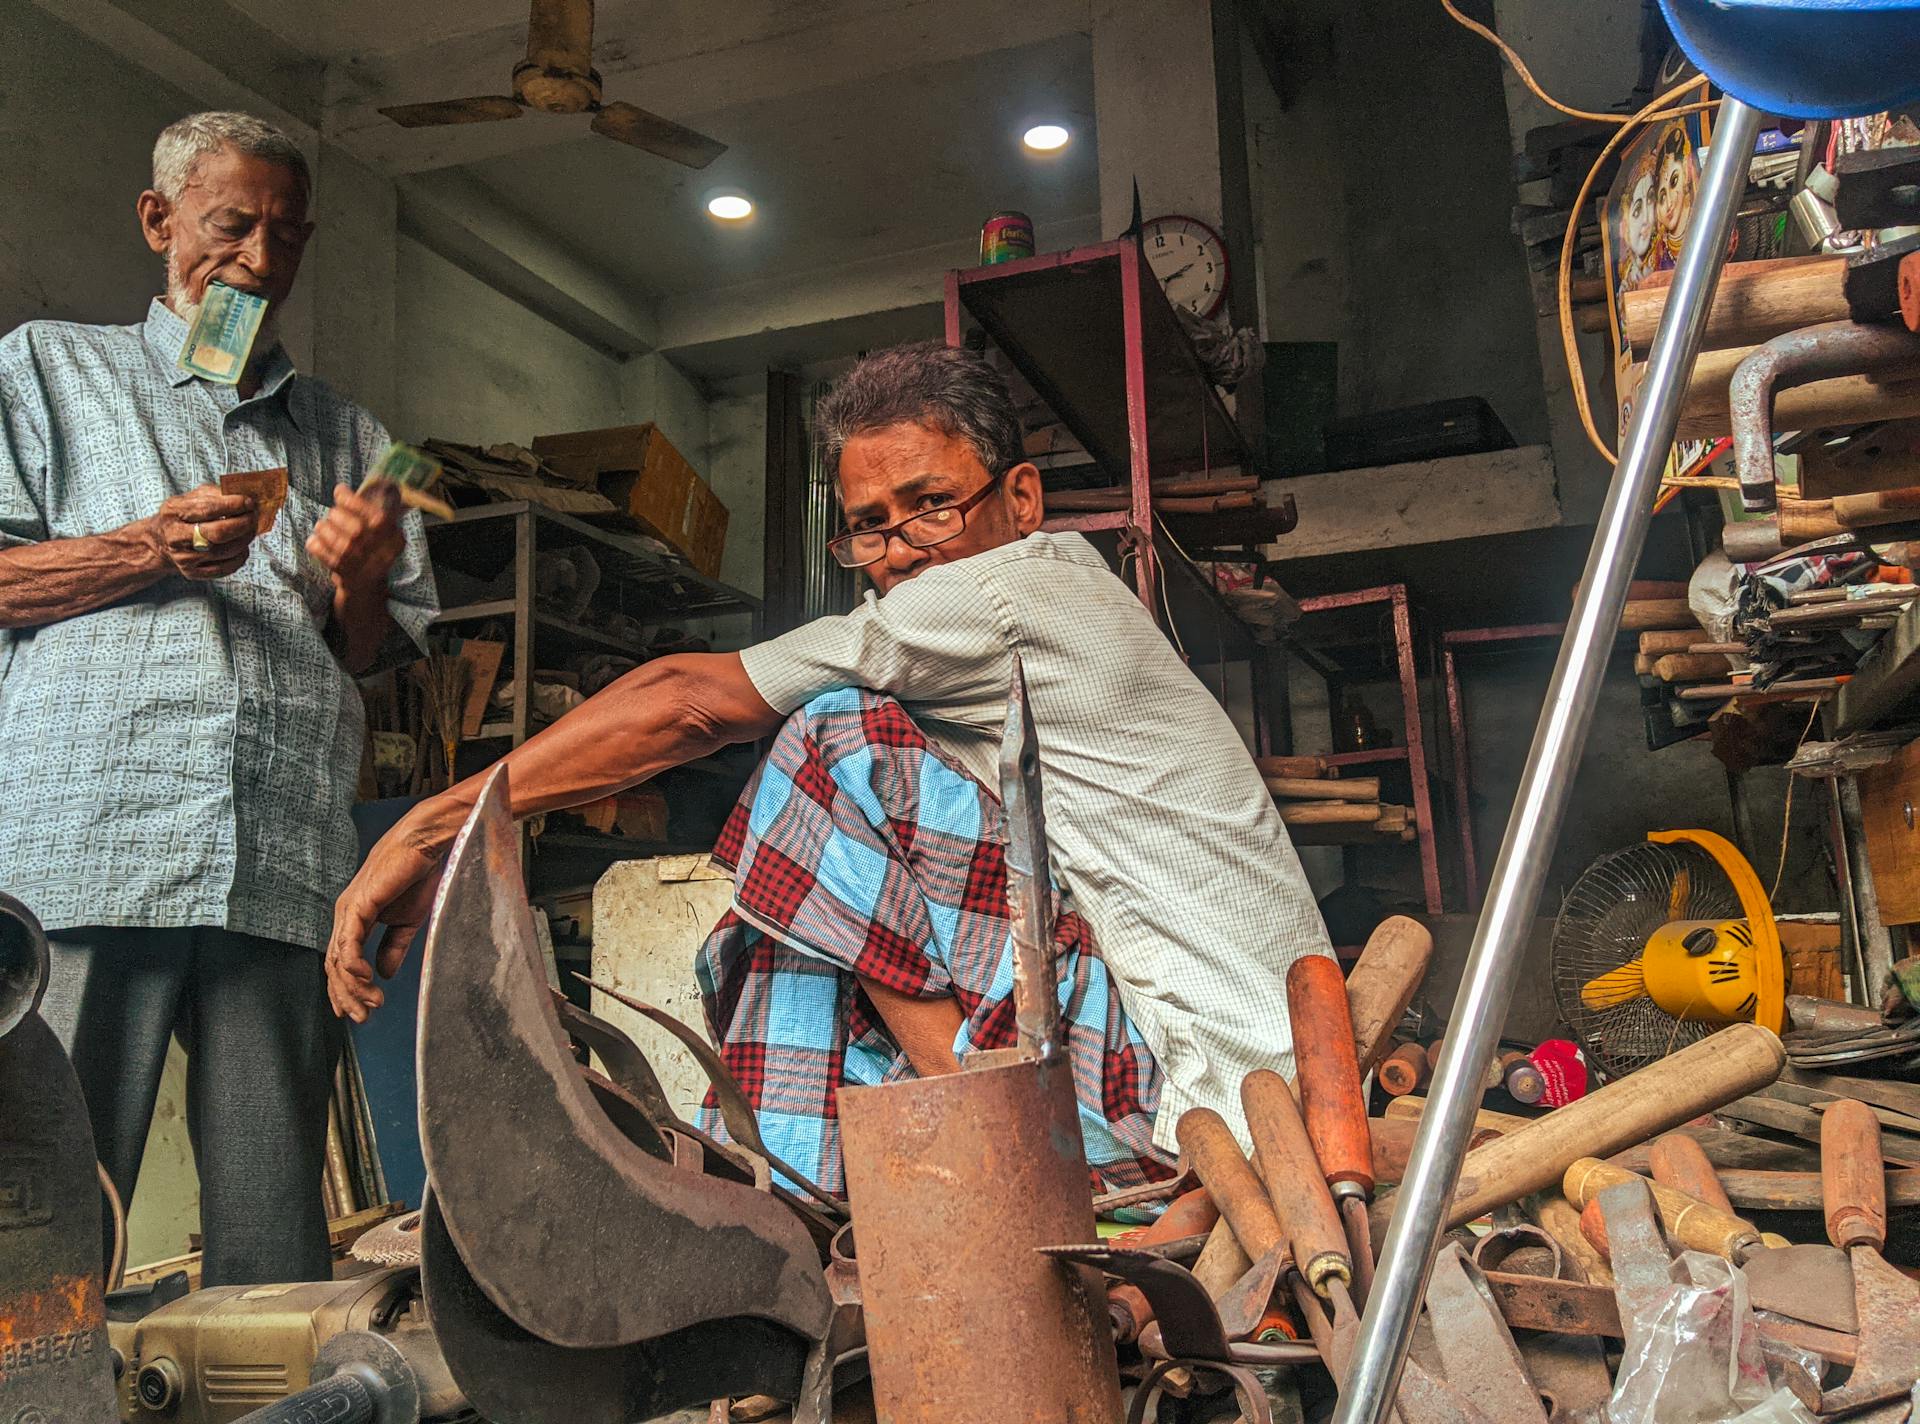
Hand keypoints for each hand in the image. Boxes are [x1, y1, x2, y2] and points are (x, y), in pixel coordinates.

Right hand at [147, 485, 256, 579]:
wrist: (161, 540)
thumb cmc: (184, 515)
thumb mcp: (192, 498)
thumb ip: (216, 494)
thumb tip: (245, 497)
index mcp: (174, 512)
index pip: (207, 509)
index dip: (233, 505)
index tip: (249, 502)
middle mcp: (175, 536)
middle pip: (218, 533)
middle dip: (243, 524)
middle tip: (254, 517)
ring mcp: (184, 557)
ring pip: (226, 551)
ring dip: (245, 539)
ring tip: (250, 530)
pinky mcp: (192, 573)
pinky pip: (226, 568)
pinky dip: (240, 557)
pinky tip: (242, 547)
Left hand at [307, 483, 404, 595]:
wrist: (366, 585)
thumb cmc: (370, 548)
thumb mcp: (382, 530)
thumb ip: (371, 509)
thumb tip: (347, 487)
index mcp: (395, 538)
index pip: (377, 518)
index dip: (354, 501)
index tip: (339, 490)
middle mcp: (382, 554)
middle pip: (357, 530)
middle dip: (338, 515)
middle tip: (332, 514)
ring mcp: (363, 566)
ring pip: (339, 543)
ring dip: (324, 529)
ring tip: (322, 526)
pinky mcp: (345, 574)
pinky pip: (324, 555)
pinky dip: (315, 544)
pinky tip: (315, 540)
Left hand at [325, 822, 444, 1021]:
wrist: (425, 846)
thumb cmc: (417, 876)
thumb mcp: (406, 922)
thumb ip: (393, 947)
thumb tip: (384, 973)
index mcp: (356, 919)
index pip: (341, 962)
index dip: (345, 990)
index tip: (357, 1012)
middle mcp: (346, 916)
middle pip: (335, 966)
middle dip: (347, 996)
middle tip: (363, 1017)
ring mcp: (348, 910)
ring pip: (338, 959)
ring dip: (352, 986)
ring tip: (371, 1004)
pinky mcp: (358, 904)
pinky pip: (348, 942)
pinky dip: (353, 964)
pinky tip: (365, 979)